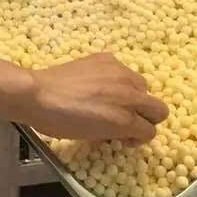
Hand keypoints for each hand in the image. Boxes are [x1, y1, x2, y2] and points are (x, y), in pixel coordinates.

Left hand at [21, 54, 168, 143]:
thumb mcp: (93, 136)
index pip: (150, 132)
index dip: (137, 138)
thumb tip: (123, 130)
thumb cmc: (61, 122)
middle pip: (158, 109)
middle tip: (124, 120)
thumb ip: (116, 132)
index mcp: (125, 119)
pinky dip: (117, 79)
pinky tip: (97, 83)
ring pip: (143, 87)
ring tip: (110, 100)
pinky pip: (123, 70)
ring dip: (133, 96)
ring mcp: (119, 73)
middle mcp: (129, 94)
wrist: (38, 94)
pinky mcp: (106, 58)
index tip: (123, 138)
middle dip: (145, 117)